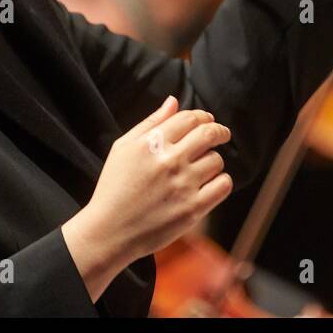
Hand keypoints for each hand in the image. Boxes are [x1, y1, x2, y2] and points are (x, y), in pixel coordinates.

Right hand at [62, 96, 232, 301]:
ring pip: (216, 160)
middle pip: (209, 134)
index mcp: (152, 143)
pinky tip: (211, 184)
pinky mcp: (192, 209)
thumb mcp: (123, 148)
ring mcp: (183, 185)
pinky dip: (221, 182)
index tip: (207, 121)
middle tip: (222, 134)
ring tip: (205, 167)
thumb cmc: (114, 188)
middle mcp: (169, 161)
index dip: (203, 116)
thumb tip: (173, 100)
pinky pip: (223, 186)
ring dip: (214, 160)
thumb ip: (150, 122)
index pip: (189, 118)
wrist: (109, 231)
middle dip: (220, 131)